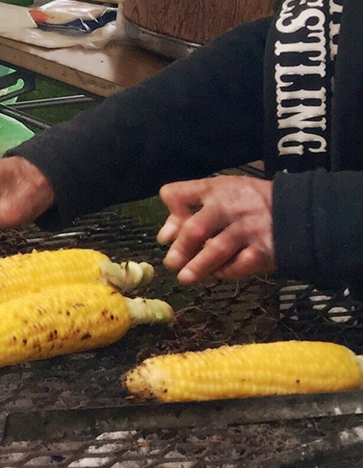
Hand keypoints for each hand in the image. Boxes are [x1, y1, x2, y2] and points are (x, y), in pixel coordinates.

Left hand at [157, 176, 274, 282]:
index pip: (179, 195)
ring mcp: (249, 229)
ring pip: (218, 249)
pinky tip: (219, 273)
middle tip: (171, 263)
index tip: (169, 234)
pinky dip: (227, 271)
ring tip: (185, 278)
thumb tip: (164, 237)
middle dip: (181, 248)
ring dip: (199, 266)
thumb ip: (190, 211)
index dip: (170, 213)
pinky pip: (240, 264)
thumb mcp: (222, 195)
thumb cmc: (250, 204)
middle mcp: (230, 208)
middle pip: (197, 227)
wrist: (302, 211)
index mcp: (215, 190)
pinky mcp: (265, 250)